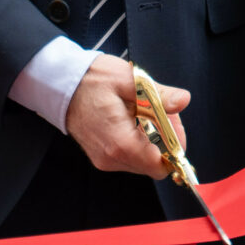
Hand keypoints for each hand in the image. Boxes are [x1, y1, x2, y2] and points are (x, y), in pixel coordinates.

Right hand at [65, 54, 183, 178]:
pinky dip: (140, 141)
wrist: (61, 85)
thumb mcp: (129, 80)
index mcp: (120, 143)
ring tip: (146, 111)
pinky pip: (131, 157)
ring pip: (144, 162)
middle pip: (154, 165)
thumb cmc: (92, 80)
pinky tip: (135, 118)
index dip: (173, 146)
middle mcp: (111, 158)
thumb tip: (183, 101)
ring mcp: (105, 160)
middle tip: (162, 111)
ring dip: (153, 140)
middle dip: (165, 141)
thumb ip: (159, 94)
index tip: (173, 122)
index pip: (160, 164)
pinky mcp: (102, 156)